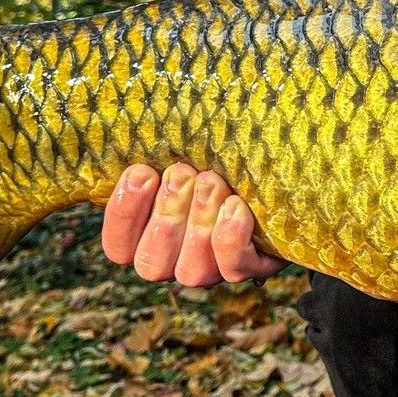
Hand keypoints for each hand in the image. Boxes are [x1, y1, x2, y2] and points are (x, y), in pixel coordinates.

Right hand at [100, 162, 286, 286]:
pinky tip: (237, 205)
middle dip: (167, 214)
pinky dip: (231, 236)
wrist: (279, 167)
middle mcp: (177, 260)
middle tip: (183, 173)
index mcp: (148, 235)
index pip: (118, 247)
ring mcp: (215, 268)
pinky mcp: (255, 265)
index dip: (124, 213)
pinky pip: (235, 267)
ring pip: (193, 270)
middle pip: (152, 262)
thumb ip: (153, 150)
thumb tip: (127, 126)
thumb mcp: (182, 149)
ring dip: (200, 221)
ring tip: (212, 182)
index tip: (142, 172)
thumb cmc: (216, 152)